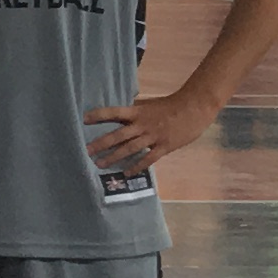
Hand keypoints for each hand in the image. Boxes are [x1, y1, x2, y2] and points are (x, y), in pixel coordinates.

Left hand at [85, 90, 214, 174]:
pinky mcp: (164, 146)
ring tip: (100, 164)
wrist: (194, 108)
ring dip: (114, 157)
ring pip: (130, 149)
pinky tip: (126, 172)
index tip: (83, 119)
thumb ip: (134, 111)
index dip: (99, 115)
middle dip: (101, 143)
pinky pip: (148, 159)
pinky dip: (137, 166)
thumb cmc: (170, 105)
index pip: (114, 112)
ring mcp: (153, 136)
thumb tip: (118, 114)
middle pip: (118, 135)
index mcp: (138, 112)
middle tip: (86, 151)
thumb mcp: (149, 105)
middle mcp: (142, 124)